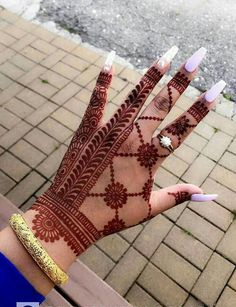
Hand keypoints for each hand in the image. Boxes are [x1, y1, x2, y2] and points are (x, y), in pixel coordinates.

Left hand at [29, 47, 223, 256]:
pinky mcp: (88, 130)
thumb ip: (179, 196)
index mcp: (150, 159)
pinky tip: (109, 59)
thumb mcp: (150, 208)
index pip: (182, 129)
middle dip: (183, 79)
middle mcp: (133, 140)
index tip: (218, 88)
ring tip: (169, 52)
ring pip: (136, 97)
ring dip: (153, 73)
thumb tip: (209, 195)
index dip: (201, 108)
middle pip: (163, 105)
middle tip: (199, 55)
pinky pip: (97, 100)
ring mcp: (110, 132)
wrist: (72, 217)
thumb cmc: (112, 215)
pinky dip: (103, 80)